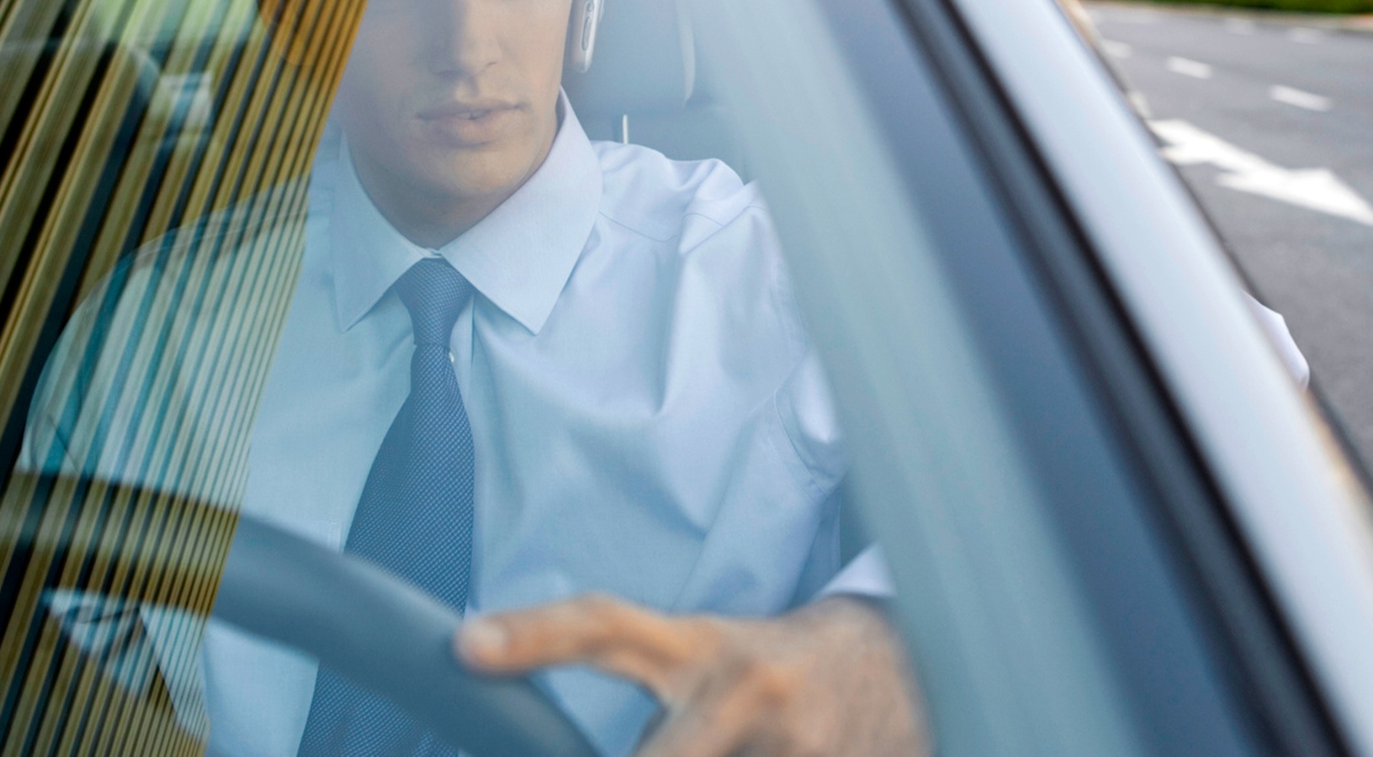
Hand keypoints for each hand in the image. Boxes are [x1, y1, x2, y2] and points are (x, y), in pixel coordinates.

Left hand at [453, 593, 928, 756]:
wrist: (904, 667)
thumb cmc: (782, 670)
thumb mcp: (712, 661)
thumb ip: (654, 703)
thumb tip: (556, 736)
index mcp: (706, 649)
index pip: (608, 629)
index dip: (537, 636)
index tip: (468, 646)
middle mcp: (748, 692)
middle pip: (653, 756)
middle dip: (648, 754)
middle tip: (665, 739)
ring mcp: (798, 745)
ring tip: (743, 741)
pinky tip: (770, 753)